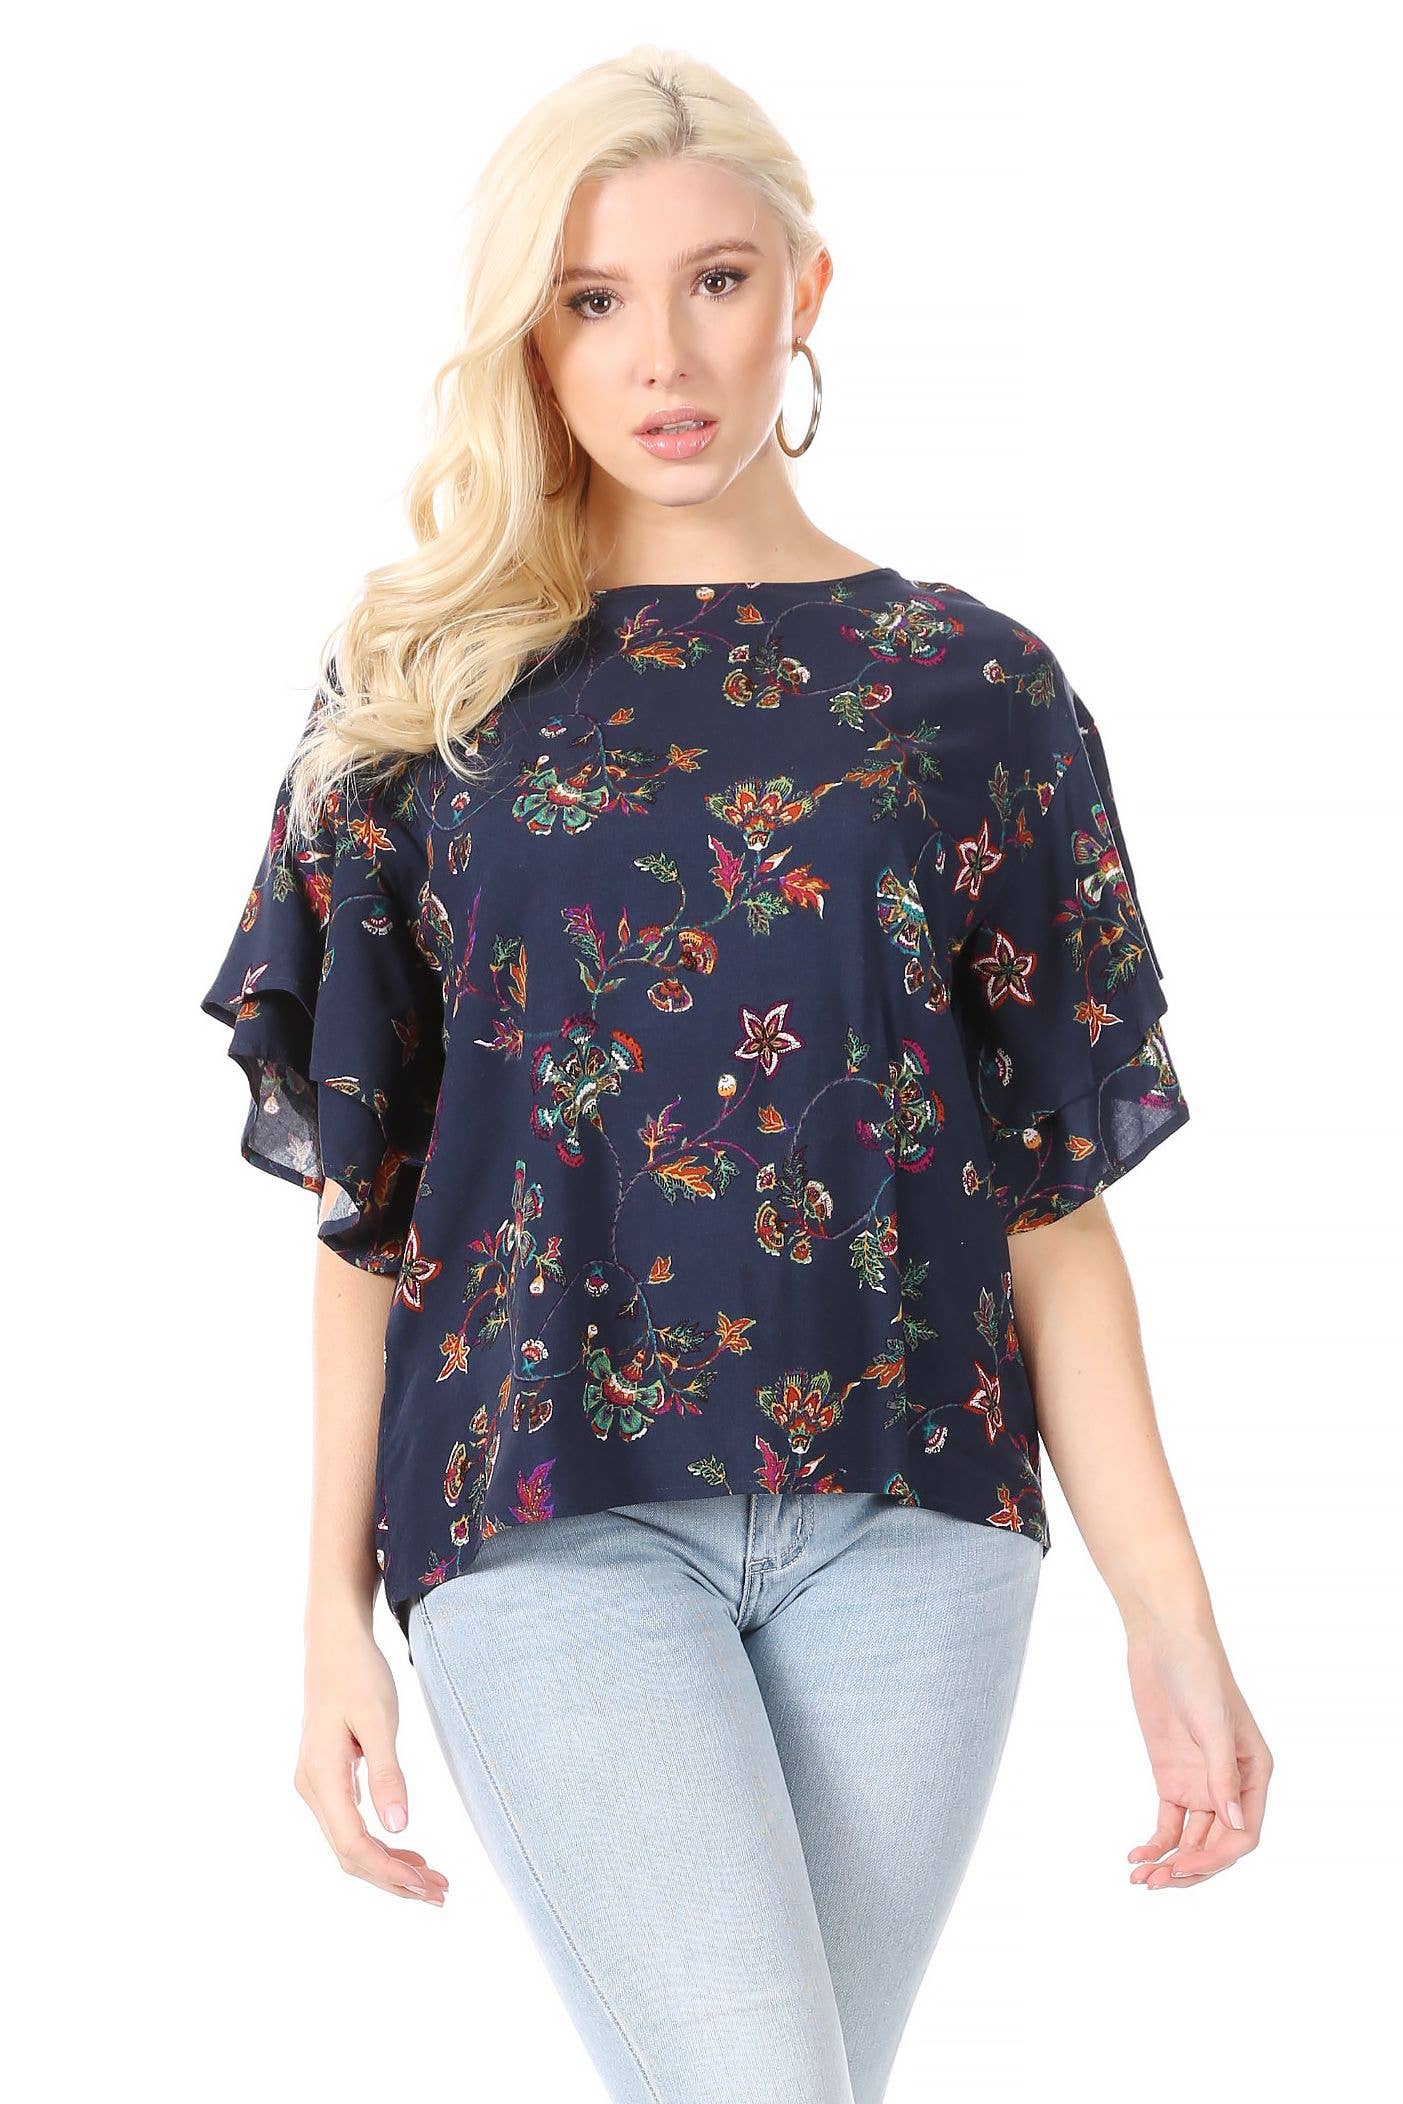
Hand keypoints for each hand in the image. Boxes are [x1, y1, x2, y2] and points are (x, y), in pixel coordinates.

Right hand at [294, 1615, 449, 1905]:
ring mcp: (317, 1785)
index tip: (426, 1886)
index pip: (352, 1845)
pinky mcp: (328, 1778)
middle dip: (394, 1879)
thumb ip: (387, 1773)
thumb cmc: (359, 1674)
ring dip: (389, 1866)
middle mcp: (312, 1788)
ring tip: (431, 1882)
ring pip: (350, 1844)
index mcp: (322, 1777)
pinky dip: (380, 1845)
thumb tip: (398, 1827)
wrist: (334, 1643)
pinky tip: (408, 1853)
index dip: (389, 1872)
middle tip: (440, 1893)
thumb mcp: (378, 1720)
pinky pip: (351, 1825)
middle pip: (350, 1854)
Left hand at [1122, 1615, 1272, 1889]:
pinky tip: (1136, 1857)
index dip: (1217, 1856)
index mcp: (1254, 1773)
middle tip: (1158, 1882)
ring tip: (1141, 1880)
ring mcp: (1200, 1782)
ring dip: (1170, 1862)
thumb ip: (1221, 1773)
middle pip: (1216, 1843)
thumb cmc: (1199, 1672)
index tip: (1184, 1866)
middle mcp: (1230, 1784)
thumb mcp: (1211, 1722)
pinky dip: (1155, 1842)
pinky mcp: (1171, 1776)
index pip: (1244, 1833)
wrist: (1164, 1641)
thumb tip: (1233, 1822)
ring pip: (1191, 1839)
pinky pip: (1168, 1822)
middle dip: (1190, 1868)